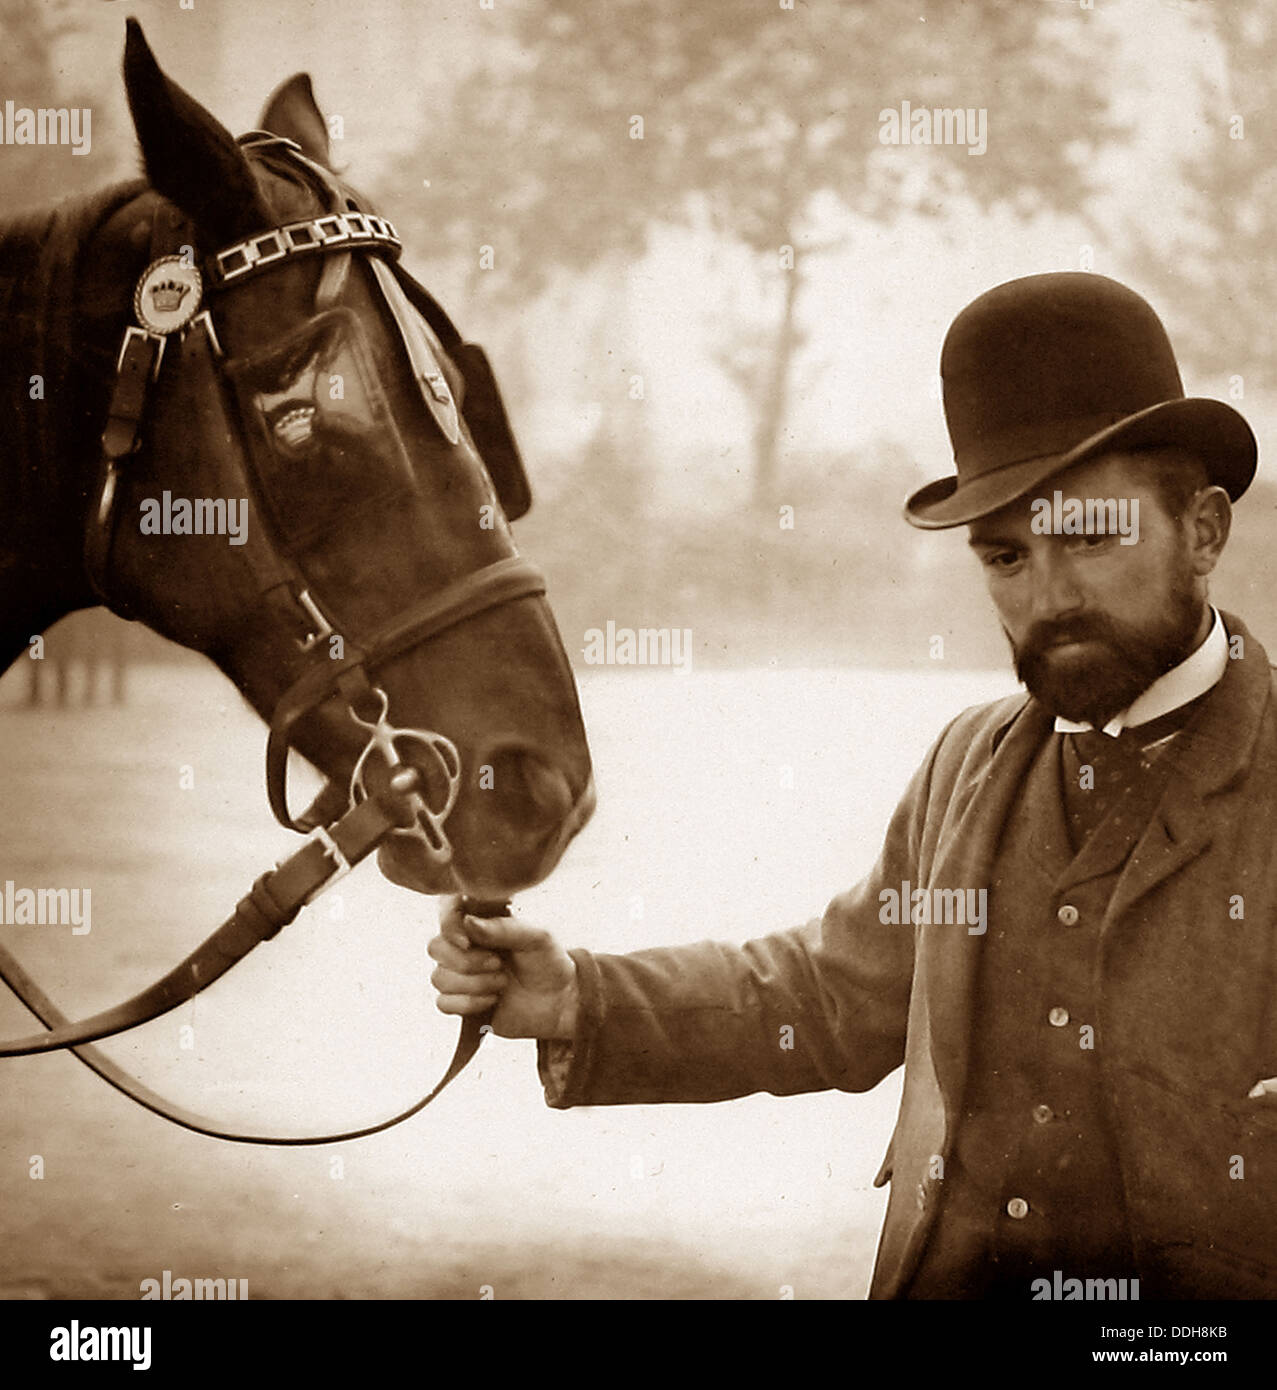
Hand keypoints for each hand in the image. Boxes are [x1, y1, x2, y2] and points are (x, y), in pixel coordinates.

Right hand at [428, 897, 578, 1039]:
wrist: (560, 1001)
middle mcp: (466, 945)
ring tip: (502, 982)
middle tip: (498, 964)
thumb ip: (503, 928)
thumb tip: (467, 922)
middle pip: (436, 947)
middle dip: (466, 961)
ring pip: (439, 978)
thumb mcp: (537, 938)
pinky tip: (492, 1000)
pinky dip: (468, 1003)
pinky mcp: (461, 1002)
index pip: (447, 911)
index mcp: (482, 921)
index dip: (449, 925)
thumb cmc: (549, 962)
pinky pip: (443, 1003)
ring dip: (473, 984)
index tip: (467, 941)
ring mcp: (461, 974)